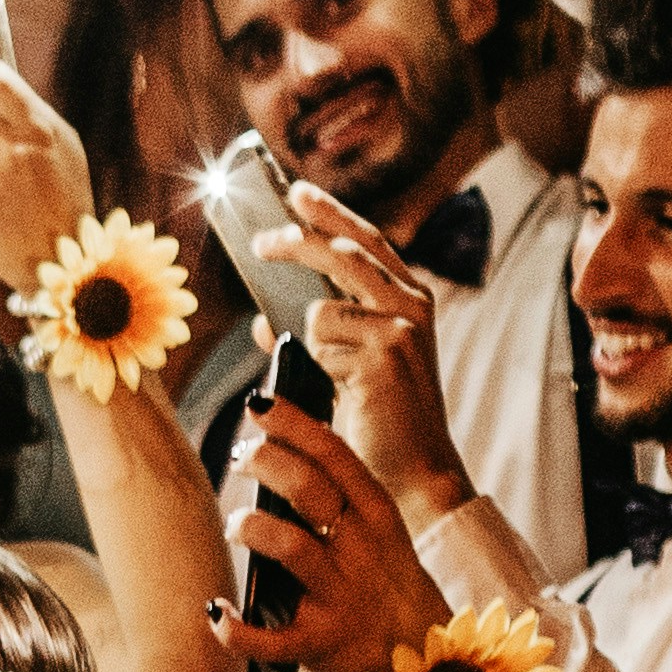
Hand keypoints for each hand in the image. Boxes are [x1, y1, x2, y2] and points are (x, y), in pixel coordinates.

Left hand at [220, 393, 443, 671]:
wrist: (427, 663)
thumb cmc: (385, 587)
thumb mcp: (380, 531)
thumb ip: (340, 496)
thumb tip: (278, 455)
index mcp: (377, 514)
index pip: (334, 454)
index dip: (292, 424)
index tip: (258, 405)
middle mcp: (360, 550)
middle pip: (308, 488)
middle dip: (266, 462)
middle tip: (239, 456)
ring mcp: (340, 596)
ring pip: (290, 546)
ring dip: (252, 527)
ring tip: (237, 523)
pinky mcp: (320, 643)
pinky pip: (270, 637)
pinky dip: (234, 628)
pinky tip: (214, 611)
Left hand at [284, 189, 469, 515]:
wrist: (412, 477)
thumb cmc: (379, 428)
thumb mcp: (344, 371)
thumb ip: (315, 338)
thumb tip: (262, 320)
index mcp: (410, 302)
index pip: (366, 242)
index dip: (330, 215)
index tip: (295, 193)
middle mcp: (412, 305)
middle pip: (346, 248)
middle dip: (299, 235)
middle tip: (259, 238)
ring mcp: (402, 326)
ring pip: (325, 301)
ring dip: (307, 337)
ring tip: (323, 366)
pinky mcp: (386, 352)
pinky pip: (322, 336)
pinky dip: (316, 363)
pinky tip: (341, 389)